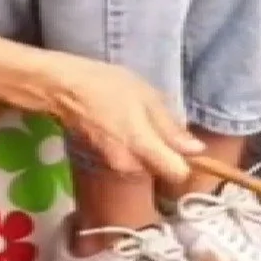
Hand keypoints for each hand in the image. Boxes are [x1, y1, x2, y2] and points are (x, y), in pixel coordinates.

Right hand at [35, 53, 203, 182]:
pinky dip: (132, 146)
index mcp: (144, 148)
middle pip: (162, 169)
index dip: (187, 160)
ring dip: (148, 148)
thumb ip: (171, 128)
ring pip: (147, 164)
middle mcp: (132, 165)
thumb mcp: (146, 98)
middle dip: (165, 151)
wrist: (64, 88)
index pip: (178, 174)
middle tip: (156, 121)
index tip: (186, 145)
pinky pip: (131, 159)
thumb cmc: (108, 86)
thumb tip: (197, 150)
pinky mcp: (105, 161)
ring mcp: (116, 165)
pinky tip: (123, 123)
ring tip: (137, 118)